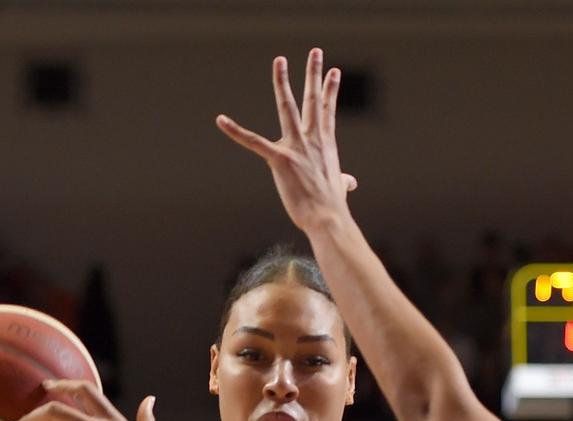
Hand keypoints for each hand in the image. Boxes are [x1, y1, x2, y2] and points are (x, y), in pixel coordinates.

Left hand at [217, 48, 357, 234]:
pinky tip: (221, 120)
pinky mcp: (279, 160)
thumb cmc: (332, 206)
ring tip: (280, 61)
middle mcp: (312, 140)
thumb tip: (350, 183)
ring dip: (283, 82)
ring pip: (287, 107)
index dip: (330, 89)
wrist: (328, 218)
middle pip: (313, 100)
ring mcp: (296, 147)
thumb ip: (343, 180)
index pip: (328, 110)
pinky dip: (235, 131)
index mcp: (325, 144)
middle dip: (314, 73)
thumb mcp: (339, 187)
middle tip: (316, 51)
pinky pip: (254, 142)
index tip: (334, 71)